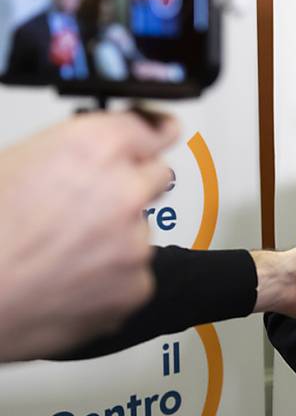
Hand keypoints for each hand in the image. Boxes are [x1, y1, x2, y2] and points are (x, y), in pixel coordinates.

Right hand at [0, 111, 178, 361]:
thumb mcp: (12, 164)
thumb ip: (69, 152)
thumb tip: (93, 154)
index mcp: (94, 147)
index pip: (151, 128)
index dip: (153, 131)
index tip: (161, 131)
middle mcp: (124, 190)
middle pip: (156, 177)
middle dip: (132, 186)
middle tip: (91, 206)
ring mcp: (135, 241)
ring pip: (140, 231)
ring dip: (115, 238)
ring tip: (61, 254)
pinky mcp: (137, 287)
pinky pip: (134, 276)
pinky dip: (111, 279)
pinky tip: (68, 281)